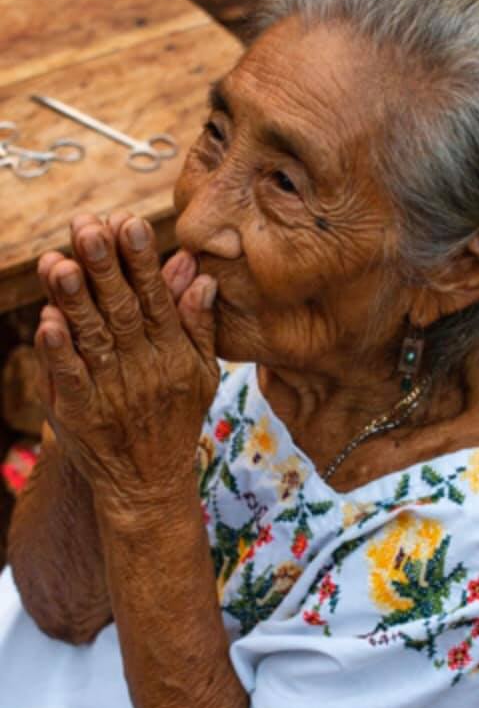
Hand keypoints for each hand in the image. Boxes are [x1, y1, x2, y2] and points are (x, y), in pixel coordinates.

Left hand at [34, 210, 219, 515]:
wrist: (150, 484)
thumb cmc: (175, 420)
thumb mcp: (202, 374)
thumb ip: (199, 324)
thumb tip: (200, 276)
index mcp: (172, 352)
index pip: (156, 298)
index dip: (142, 261)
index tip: (128, 223)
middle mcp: (144, 366)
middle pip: (122, 310)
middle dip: (104, 267)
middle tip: (86, 226)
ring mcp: (113, 390)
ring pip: (93, 338)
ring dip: (75, 301)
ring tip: (57, 262)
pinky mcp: (83, 413)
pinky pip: (70, 379)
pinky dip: (58, 352)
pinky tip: (47, 322)